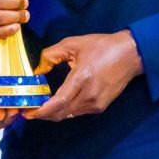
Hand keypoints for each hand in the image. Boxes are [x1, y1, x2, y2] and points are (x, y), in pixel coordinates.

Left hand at [25, 31, 143, 121]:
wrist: (130, 55)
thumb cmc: (102, 46)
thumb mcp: (73, 44)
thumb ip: (52, 55)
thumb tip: (38, 69)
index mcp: (82, 78)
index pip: (59, 102)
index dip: (42, 111)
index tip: (27, 112)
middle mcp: (89, 96)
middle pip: (61, 113)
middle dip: (43, 114)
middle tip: (28, 110)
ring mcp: (96, 104)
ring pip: (69, 114)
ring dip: (53, 112)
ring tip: (40, 105)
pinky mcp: (100, 107)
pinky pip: (77, 112)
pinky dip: (65, 110)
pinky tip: (57, 102)